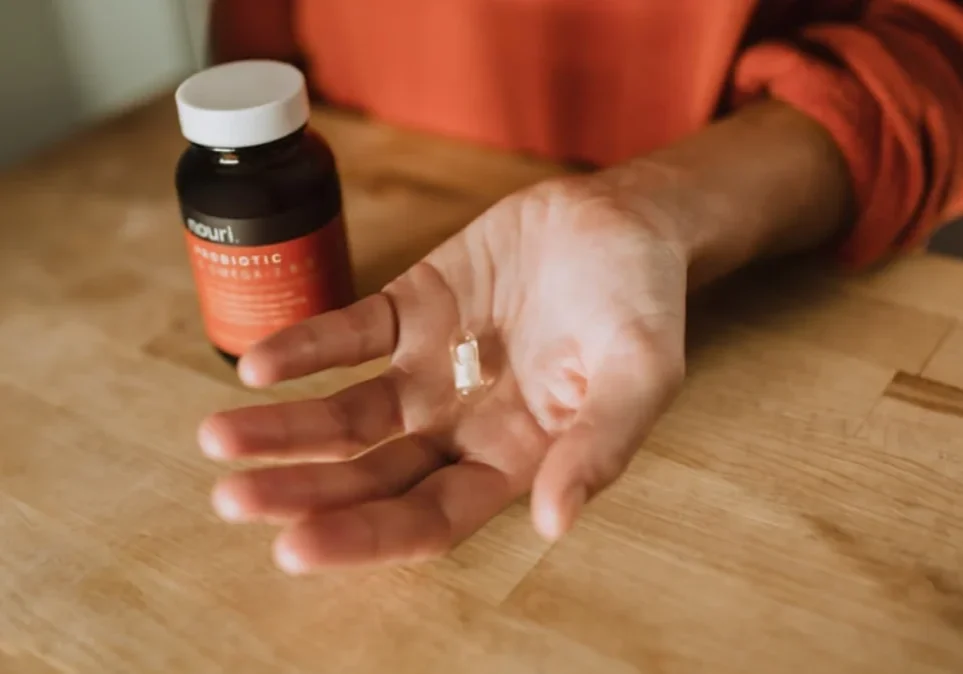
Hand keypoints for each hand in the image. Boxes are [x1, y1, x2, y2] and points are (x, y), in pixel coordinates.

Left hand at [197, 173, 690, 572]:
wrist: (622, 219)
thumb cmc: (643, 303)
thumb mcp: (642, 374)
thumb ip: (601, 446)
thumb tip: (554, 523)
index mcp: (514, 457)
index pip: (430, 515)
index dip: (366, 536)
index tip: (295, 548)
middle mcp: (462, 425)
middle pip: (371, 473)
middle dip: (303, 490)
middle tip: (233, 497)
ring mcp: (430, 368)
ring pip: (347, 413)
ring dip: (284, 427)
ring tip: (219, 439)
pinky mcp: (412, 308)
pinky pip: (350, 335)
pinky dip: (307, 348)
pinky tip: (259, 363)